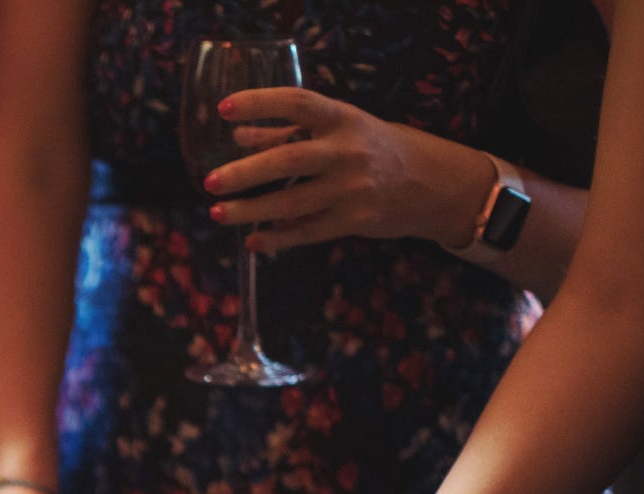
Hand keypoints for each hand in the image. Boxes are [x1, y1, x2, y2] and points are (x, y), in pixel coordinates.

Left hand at [204, 88, 498, 255]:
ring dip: (251, 210)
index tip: (224, 109)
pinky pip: (309, 232)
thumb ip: (288, 132)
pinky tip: (254, 241)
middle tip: (210, 181)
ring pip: (293, 203)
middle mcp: (347, 151)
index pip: (297, 102)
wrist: (432, 182)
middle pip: (288, 160)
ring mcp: (352, 188)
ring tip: (218, 213)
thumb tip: (239, 136)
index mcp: (343, 118)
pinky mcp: (356, 221)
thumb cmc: (375, 148)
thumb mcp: (340, 129)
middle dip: (245, 172)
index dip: (259, 103)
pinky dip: (278, 238)